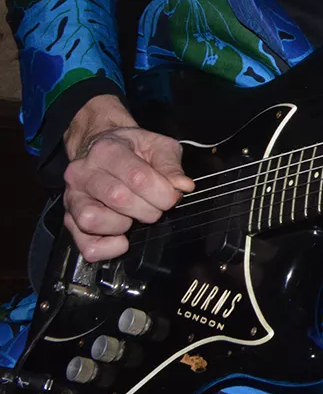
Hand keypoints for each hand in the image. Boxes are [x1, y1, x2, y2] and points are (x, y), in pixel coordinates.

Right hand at [61, 94, 193, 261]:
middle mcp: (83, 173)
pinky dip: (108, 248)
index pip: (137, 177)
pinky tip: (122, 238)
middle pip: (117, 199)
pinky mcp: (69, 220)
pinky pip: (85, 245)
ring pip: (92, 220)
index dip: (162, 192)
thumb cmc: (131, 148)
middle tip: (157, 207)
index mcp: (107, 150)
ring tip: (134, 217)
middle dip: (147, 209)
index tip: (172, 197)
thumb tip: (182, 186)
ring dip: (123, 225)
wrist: (99, 145)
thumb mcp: (157, 145)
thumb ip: (171, 165)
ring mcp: (72, 198)